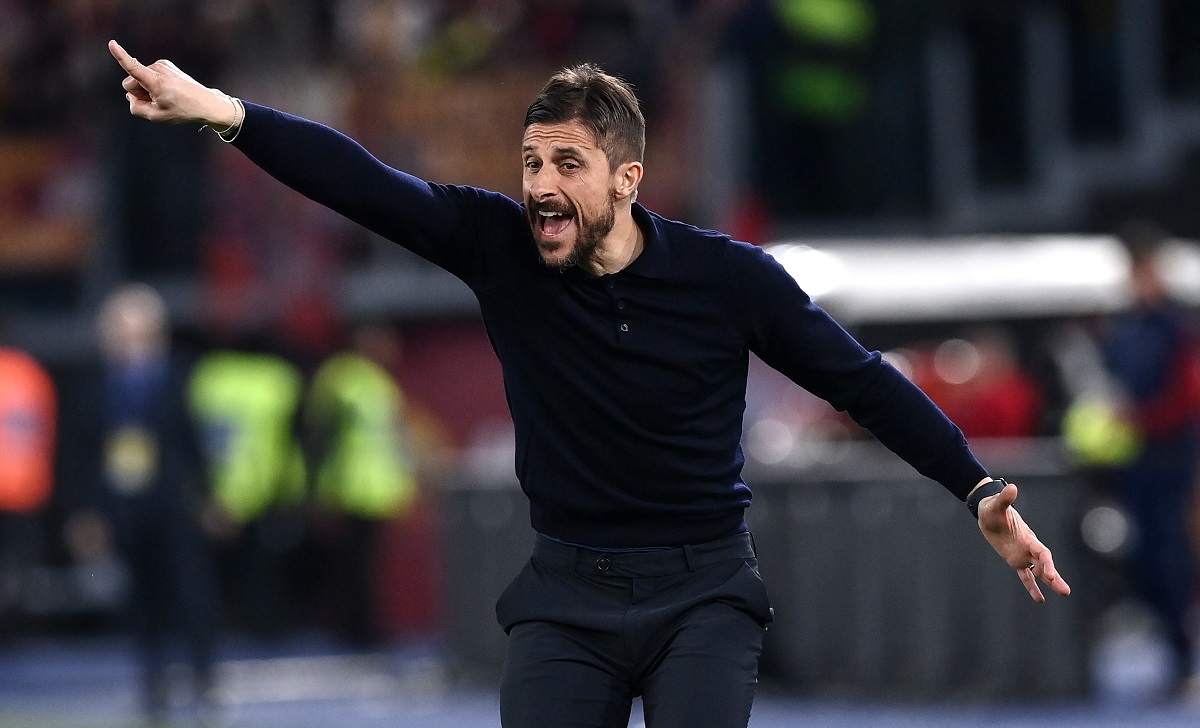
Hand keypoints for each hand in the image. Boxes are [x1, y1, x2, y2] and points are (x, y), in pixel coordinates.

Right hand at [108, 39, 237, 126]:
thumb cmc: (183, 111)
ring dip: (147, 89)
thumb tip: (131, 96)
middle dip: (138, 93)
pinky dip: (154, 84)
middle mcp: (158, 68)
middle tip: (157, 102)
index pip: (133, 68)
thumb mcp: (157, 116)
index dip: (120, 56)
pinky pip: (148, 76)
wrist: (206, 103)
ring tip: (166, 97)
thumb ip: (137, 107)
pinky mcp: (165, 65)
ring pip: (139, 79)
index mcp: (156, 81)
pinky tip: (167, 92)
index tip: (112, 43)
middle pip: (130, 82)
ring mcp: (162, 65)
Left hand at [975, 480, 1071, 602]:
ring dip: (1049, 582)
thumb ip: (1005, 498)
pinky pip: (1025, 576)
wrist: (988, 511)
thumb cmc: (993, 507)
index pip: (1041, 552)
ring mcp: (1023, 554)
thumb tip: (1012, 488)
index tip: (1048, 574)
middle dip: (1054, 577)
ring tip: (1063, 593)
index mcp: (1027, 537)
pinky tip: (1040, 599)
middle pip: (1045, 564)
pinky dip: (1031, 586)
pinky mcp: (1015, 560)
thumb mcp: (997, 504)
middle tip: (1066, 591)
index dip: (1046, 563)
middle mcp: (1028, 547)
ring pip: (1039, 572)